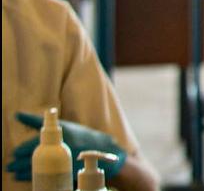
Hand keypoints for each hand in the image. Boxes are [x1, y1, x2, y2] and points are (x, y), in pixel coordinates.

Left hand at [6, 112, 126, 180]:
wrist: (103, 151)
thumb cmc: (79, 136)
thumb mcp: (63, 125)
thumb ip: (38, 121)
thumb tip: (16, 115)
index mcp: (61, 133)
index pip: (35, 142)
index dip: (21, 150)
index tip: (14, 153)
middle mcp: (63, 145)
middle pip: (34, 156)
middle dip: (18, 162)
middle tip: (9, 165)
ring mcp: (66, 158)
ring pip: (38, 167)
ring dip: (21, 171)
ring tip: (13, 172)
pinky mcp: (67, 170)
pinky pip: (45, 174)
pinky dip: (31, 177)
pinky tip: (23, 177)